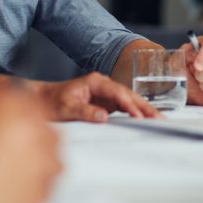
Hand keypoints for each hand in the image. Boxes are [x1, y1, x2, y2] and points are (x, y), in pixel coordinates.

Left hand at [36, 72, 159, 121]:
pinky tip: (144, 120)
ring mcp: (105, 94)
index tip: (139, 116)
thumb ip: (85, 112)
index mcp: (96, 82)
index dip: (129, 104)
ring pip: (128, 100)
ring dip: (142, 110)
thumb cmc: (52, 101)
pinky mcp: (105, 102)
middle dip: (144, 106)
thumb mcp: (66, 108)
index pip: (118, 93)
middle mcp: (103, 85)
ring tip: (158, 120)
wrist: (43, 100)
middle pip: (128, 94)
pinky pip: (123, 107)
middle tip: (159, 118)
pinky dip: (134, 113)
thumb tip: (104, 117)